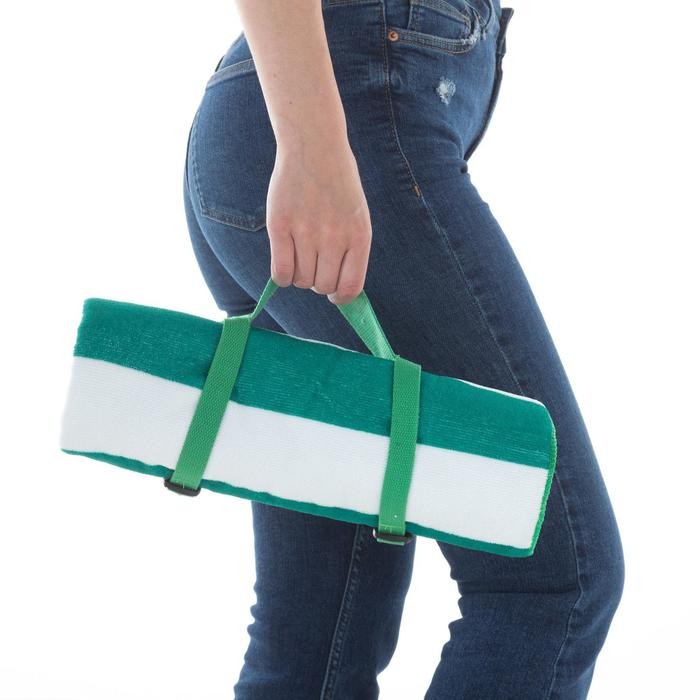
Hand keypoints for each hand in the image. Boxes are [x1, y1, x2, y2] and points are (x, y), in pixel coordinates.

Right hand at [265, 136, 371, 304]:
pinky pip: (280, 271)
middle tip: (314, 266)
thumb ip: (351, 250)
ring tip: (300, 255)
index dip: (341, 297)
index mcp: (359, 235)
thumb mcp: (357, 215)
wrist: (314, 145)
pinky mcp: (279, 225)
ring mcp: (306, 231)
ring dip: (299, 275)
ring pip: (301, 280)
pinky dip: (281, 275)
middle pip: (322, 286)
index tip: (334, 294)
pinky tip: (284, 262)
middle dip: (318, 283)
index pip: (351, 287)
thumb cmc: (338, 183)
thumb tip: (341, 291)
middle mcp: (334, 236)